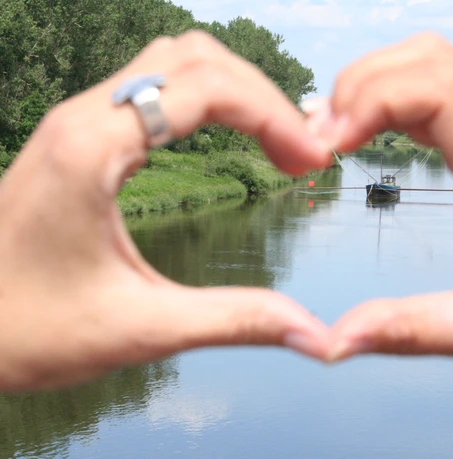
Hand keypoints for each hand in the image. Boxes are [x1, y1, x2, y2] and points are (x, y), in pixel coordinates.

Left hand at [0, 31, 330, 392]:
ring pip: (173, 65)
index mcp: (94, 148)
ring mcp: (78, 124)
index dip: (274, 115)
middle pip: (196, 59)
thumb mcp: (140, 329)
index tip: (312, 161)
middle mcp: (83, 118)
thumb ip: (233, 321)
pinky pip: (154, 91)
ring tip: (272, 143)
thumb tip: (311, 332)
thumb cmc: (22, 329)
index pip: (207, 86)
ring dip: (234, 93)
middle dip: (262, 98)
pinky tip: (226, 143)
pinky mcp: (80, 141)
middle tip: (299, 155)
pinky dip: (205, 104)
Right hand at [306, 33, 452, 362]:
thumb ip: (409, 331)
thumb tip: (337, 340)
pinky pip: (440, 80)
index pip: (437, 91)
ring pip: (431, 59)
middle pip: (426, 59)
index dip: (370, 102)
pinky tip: (368, 129)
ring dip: (374, 83)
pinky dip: (394, 91)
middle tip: (321, 141)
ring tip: (337, 132)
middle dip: (359, 87)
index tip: (330, 146)